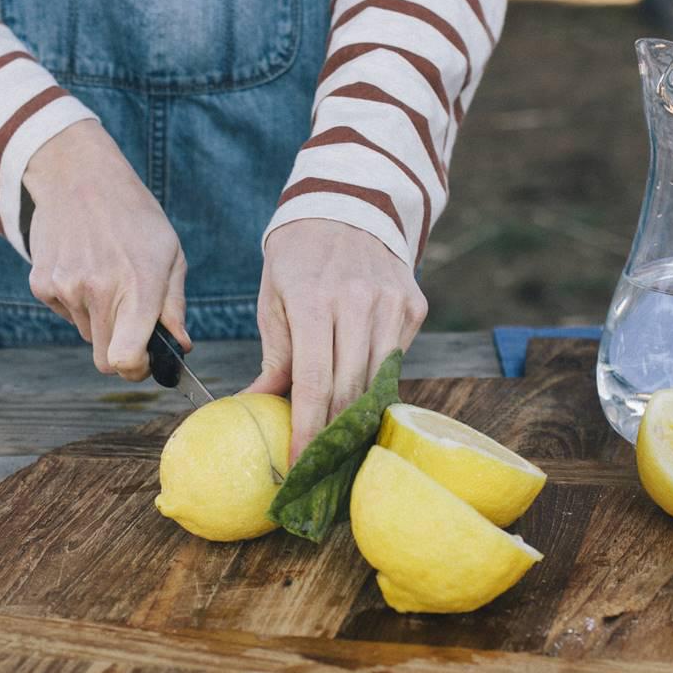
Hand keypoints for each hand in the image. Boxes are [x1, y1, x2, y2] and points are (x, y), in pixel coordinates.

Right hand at [24, 119, 190, 379]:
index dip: (135, 371)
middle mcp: (98, 292)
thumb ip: (174, 306)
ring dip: (101, 321)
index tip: (145, 362)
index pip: (125, 360)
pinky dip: (78, 303)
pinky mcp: (41, 284)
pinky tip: (85, 269)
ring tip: (108, 278)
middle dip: (122, 353)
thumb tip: (179, 346)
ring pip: (88, 334)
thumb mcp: (170, 255)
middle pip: (104, 359)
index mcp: (137, 288)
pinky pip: (66, 314)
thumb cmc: (134, 218)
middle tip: (132, 328)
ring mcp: (66, 288)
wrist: (79, 176)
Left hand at [246, 219, 427, 460]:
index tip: (299, 465)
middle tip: (318, 461)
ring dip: (357, 412)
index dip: (308, 431)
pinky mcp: (414, 305)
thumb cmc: (298, 256)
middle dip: (333, 432)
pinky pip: (395, 358)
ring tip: (337, 434)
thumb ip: (275, 355)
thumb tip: (258, 403)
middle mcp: (359, 303)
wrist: (346, 207)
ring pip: (378, 380)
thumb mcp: (273, 298)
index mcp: (315, 302)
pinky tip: (359, 382)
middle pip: (350, 390)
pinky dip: (376, 378)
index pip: (315, 384)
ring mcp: (393, 303)